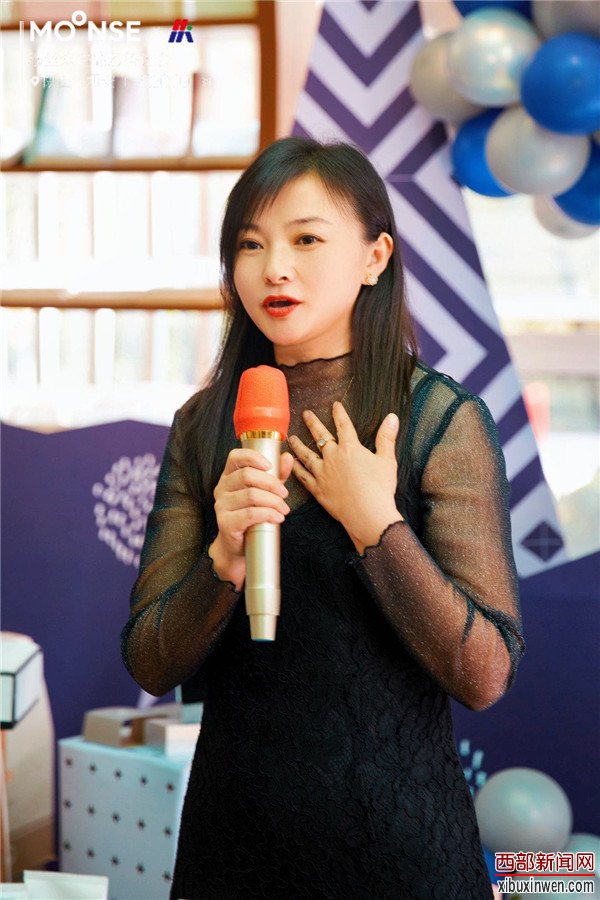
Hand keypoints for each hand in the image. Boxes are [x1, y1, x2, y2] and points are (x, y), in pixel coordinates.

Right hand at [209, 448, 294, 586]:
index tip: (270, 466)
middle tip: (285, 494)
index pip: (235, 457)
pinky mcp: (225, 523)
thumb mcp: (265, 492)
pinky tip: (278, 518)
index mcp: (228, 476)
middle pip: (247, 475)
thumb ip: (276, 475)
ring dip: (273, 501)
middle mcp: (221, 488)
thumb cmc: (251, 516)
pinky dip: (268, 514)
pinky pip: (250, 514)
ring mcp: (221, 506)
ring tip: (284, 509)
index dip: (253, 457)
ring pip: (251, 495)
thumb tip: (287, 458)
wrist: (238, 546)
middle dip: (271, 483)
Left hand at [288, 402, 403, 550]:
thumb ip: (386, 437)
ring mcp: (323, 473)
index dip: (339, 413)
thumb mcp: (387, 460)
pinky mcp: (318, 490)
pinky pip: (304, 477)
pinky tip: (291, 464)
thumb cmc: (380, 488)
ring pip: (306, 455)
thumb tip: (392, 417)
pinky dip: (296, 469)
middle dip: (312, 423)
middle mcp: (333, 457)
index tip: (335, 405)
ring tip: (292, 438)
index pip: (343, 425)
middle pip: (320, 436)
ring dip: (298, 445)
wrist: (367, 514)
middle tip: (305, 414)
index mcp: (350, 448)